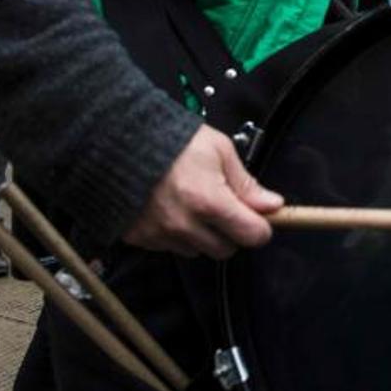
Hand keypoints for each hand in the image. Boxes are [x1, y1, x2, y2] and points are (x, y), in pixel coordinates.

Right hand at [123, 125, 282, 258]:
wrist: (120, 140)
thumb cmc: (172, 140)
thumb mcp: (219, 150)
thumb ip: (246, 182)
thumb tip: (271, 204)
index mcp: (209, 201)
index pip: (251, 235)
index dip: (261, 226)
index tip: (261, 218)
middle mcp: (184, 224)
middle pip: (226, 249)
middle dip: (232, 232)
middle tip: (225, 207)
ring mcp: (160, 234)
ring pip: (198, 250)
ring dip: (203, 234)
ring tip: (194, 203)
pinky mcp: (140, 238)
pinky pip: (171, 247)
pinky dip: (177, 234)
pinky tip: (173, 209)